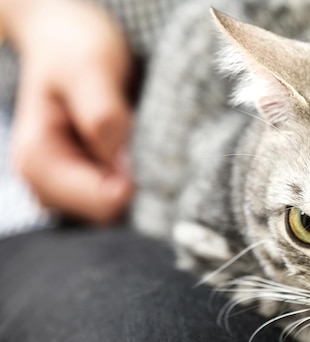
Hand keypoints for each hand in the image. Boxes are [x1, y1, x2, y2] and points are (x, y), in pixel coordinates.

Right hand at [3, 0, 133, 223]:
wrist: (65, 34)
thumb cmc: (73, 45)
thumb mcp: (90, 68)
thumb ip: (104, 116)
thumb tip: (125, 169)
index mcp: (38, 161)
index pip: (102, 204)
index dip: (137, 183)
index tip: (148, 147)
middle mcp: (46, 183)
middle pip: (110, 215)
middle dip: (137, 184)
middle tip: (143, 137)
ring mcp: (66, 185)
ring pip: (118, 211)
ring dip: (138, 181)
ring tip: (136, 137)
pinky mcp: (86, 180)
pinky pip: (120, 197)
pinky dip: (136, 178)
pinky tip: (135, 148)